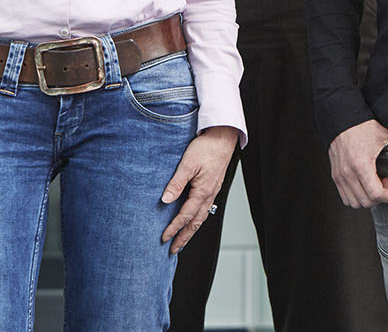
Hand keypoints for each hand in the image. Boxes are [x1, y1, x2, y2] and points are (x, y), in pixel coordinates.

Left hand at [159, 126, 238, 253]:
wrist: (223, 138)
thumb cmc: (206, 148)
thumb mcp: (187, 164)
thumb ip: (176, 183)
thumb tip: (165, 200)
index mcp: (202, 192)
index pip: (185, 216)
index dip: (174, 228)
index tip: (164, 238)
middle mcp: (209, 195)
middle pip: (195, 223)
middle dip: (184, 237)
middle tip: (173, 250)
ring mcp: (213, 192)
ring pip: (201, 217)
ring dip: (191, 231)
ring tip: (182, 240)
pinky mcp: (213, 187)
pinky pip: (205, 209)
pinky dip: (197, 219)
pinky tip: (193, 219)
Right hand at [328, 120, 387, 207]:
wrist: (343, 118)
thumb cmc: (363, 127)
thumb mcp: (383, 138)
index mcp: (361, 165)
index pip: (376, 194)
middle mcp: (348, 173)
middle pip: (367, 202)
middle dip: (381, 197)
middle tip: (386, 183)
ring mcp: (339, 176)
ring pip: (355, 203)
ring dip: (368, 198)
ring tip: (374, 184)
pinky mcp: (335, 175)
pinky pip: (345, 197)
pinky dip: (357, 196)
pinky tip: (364, 184)